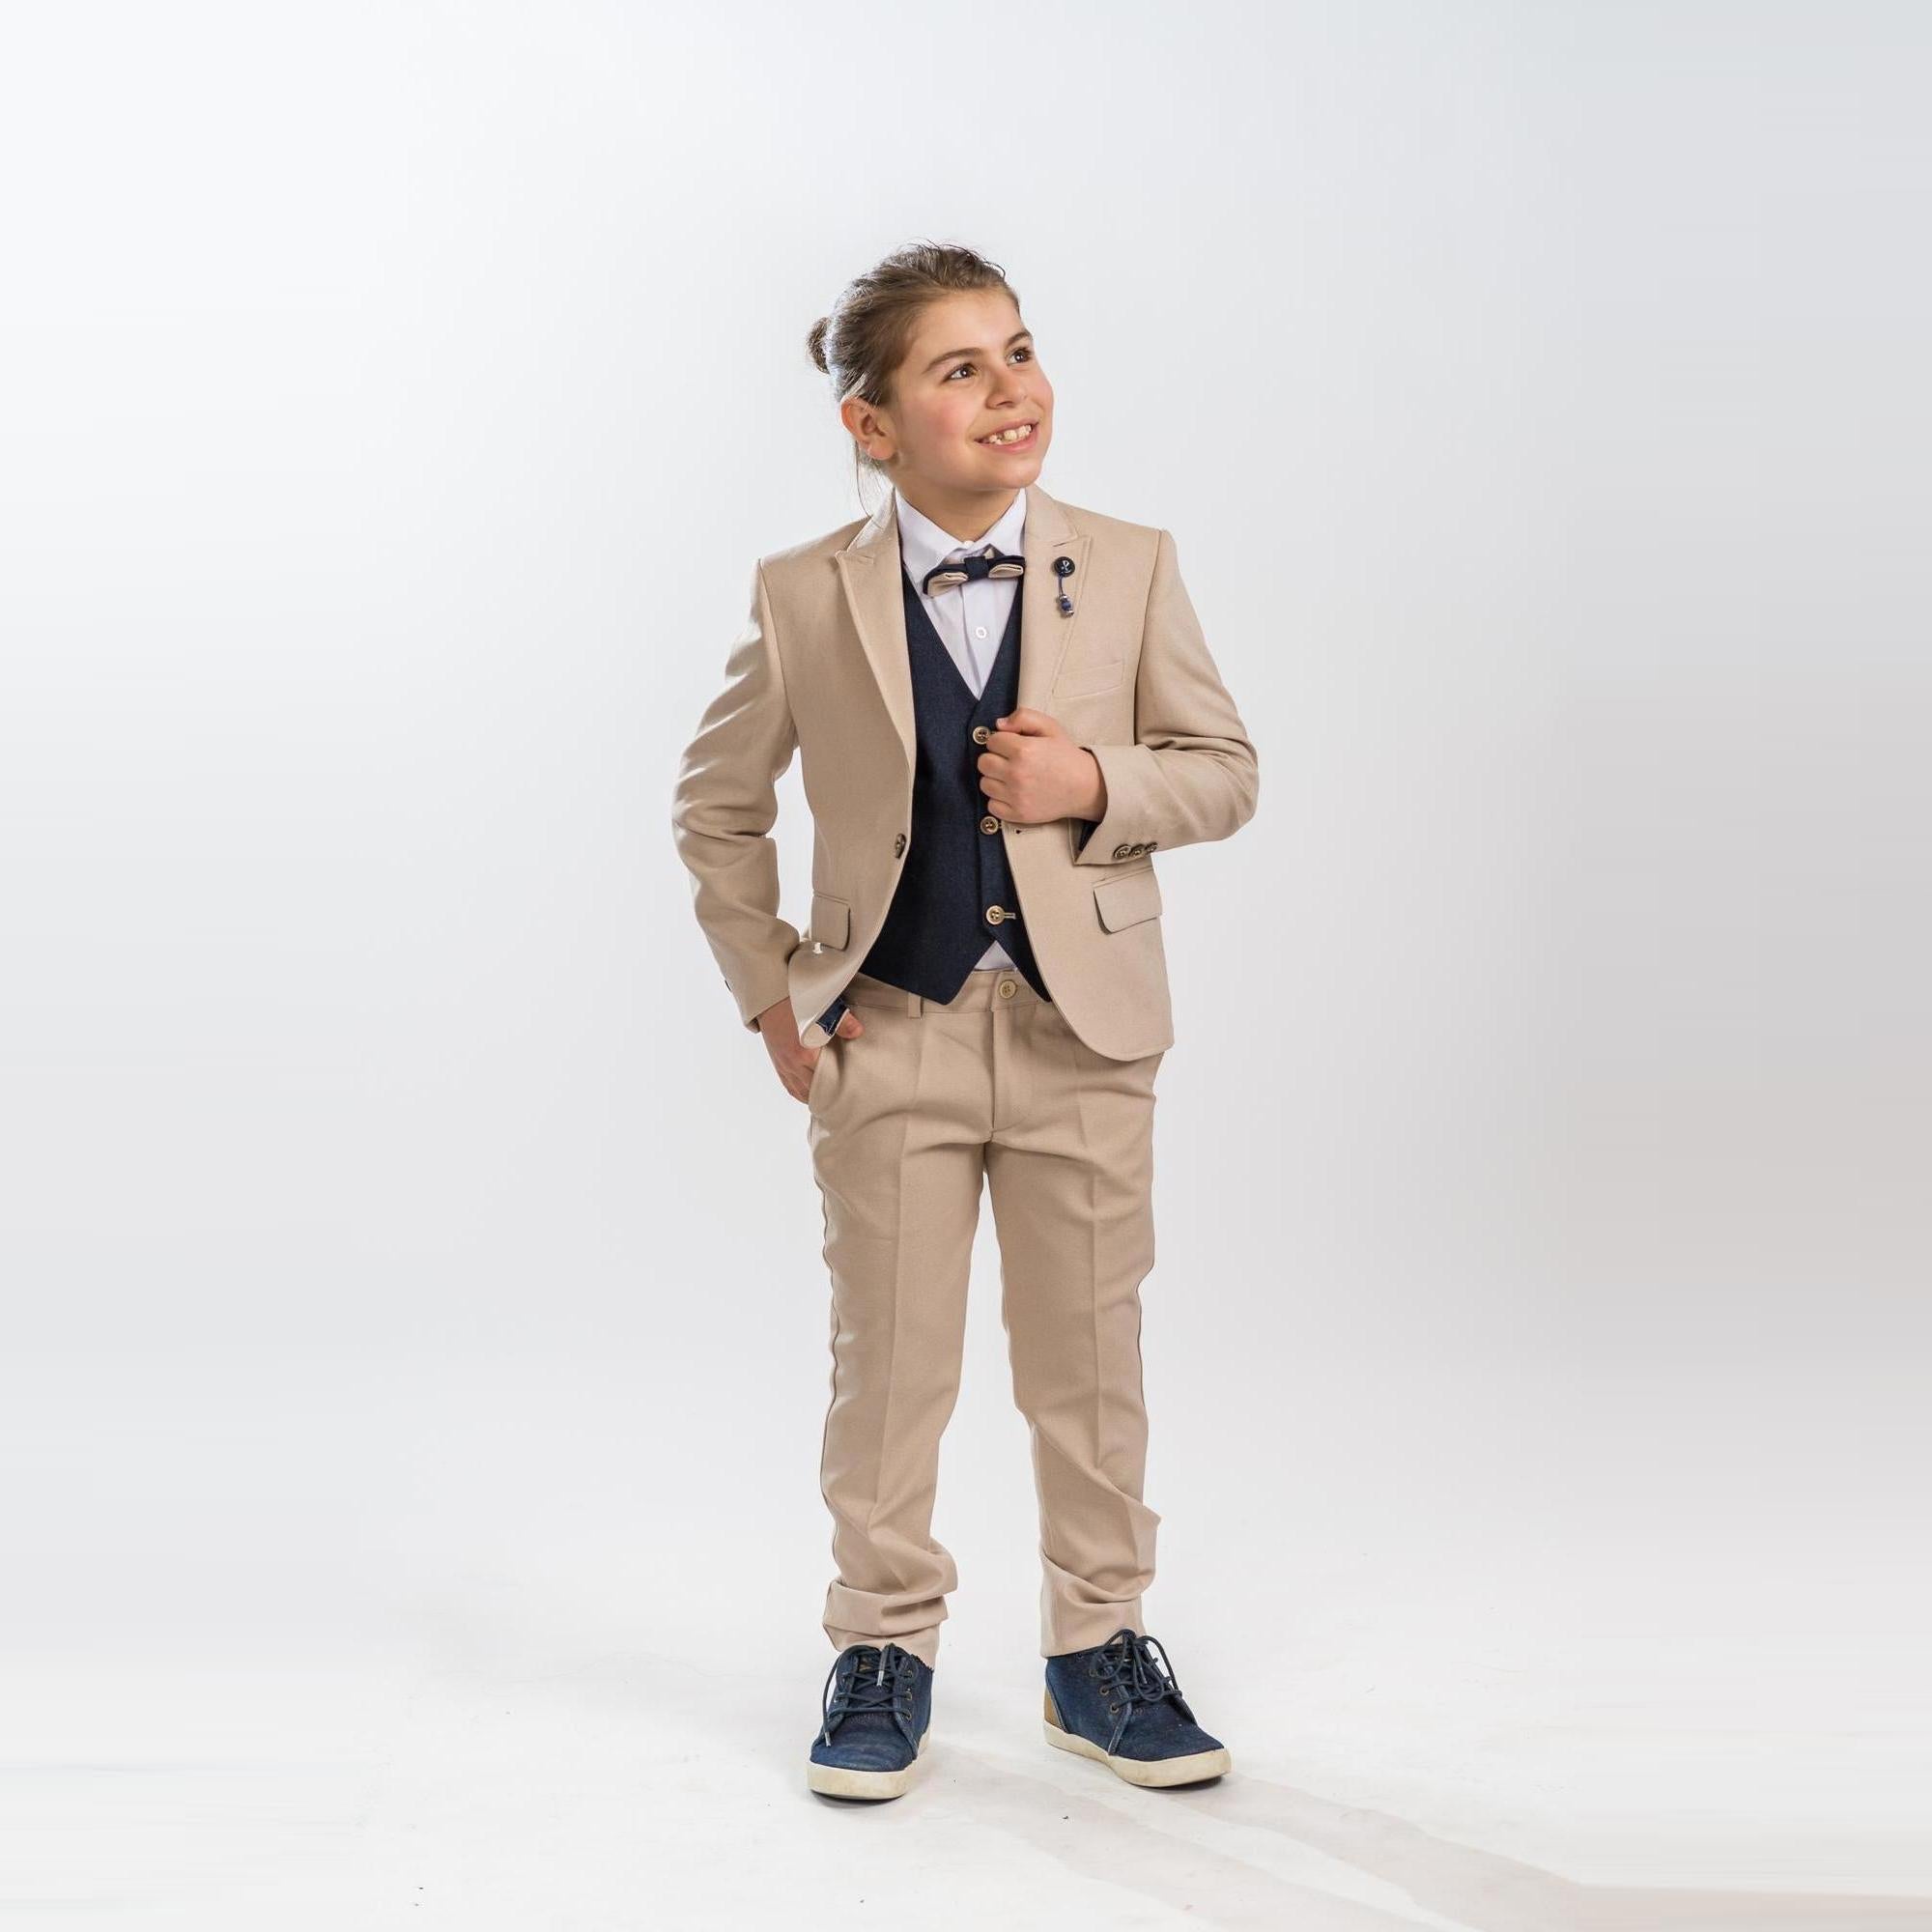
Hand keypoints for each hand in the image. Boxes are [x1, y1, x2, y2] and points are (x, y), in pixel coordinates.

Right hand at [758, 997, 865, 1101]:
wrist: (768, 994)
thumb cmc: (794, 1000)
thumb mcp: (822, 1008)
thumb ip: (842, 1022)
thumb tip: (857, 1033)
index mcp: (805, 1054)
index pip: (825, 1080)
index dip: (837, 1087)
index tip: (848, 1091)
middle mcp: (792, 1063)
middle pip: (812, 1089)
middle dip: (827, 1094)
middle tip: (842, 1098)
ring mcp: (782, 1063)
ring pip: (798, 1090)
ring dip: (813, 1095)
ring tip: (828, 1099)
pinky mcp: (776, 1061)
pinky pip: (788, 1085)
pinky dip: (799, 1092)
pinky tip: (808, 1093)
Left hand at [976, 707, 1106, 823]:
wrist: (1085, 787)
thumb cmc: (1066, 756)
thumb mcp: (1050, 727)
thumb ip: (1024, 717)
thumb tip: (998, 725)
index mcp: (1023, 750)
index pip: (991, 741)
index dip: (1001, 741)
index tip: (1013, 746)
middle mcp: (1017, 773)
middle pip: (983, 763)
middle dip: (994, 759)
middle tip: (1010, 761)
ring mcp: (1016, 796)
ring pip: (985, 784)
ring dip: (995, 779)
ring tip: (1012, 777)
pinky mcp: (1018, 814)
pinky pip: (992, 806)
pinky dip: (999, 800)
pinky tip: (1012, 793)